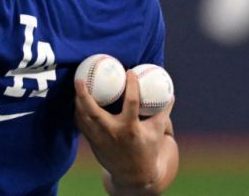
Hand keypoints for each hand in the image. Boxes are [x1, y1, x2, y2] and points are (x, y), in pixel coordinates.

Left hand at [75, 70, 174, 193]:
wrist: (134, 176)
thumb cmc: (147, 149)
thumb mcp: (157, 131)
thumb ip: (163, 111)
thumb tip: (170, 93)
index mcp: (131, 128)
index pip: (131, 103)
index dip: (131, 86)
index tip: (130, 72)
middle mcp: (113, 132)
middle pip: (93, 112)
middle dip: (84, 95)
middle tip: (79, 79)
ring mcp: (100, 138)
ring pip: (83, 117)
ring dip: (78, 101)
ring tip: (78, 85)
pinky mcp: (93, 142)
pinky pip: (81, 124)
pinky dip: (78, 112)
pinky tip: (78, 101)